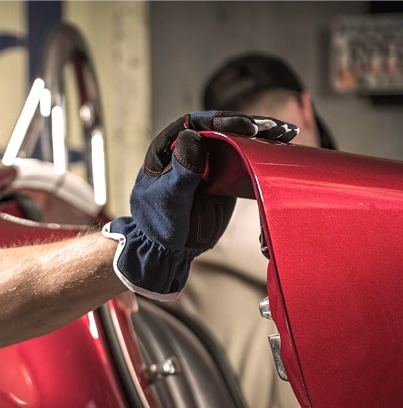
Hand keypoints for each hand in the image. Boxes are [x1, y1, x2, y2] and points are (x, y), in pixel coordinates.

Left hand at [102, 111, 296, 300]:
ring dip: (261, 135)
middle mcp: (189, 149)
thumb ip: (182, 170)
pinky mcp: (225, 176)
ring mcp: (209, 162)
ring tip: (286, 133)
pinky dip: (262, 154)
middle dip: (248, 125)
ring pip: (235, 140)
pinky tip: (282, 149)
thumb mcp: (169, 197)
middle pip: (220, 127)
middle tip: (273, 127)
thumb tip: (195, 136)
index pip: (194, 124)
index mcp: (167, 147)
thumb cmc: (159, 223)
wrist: (169, 249)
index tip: (245, 126)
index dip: (221, 120)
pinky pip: (244, 159)